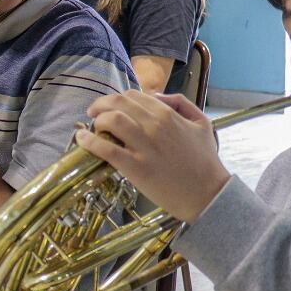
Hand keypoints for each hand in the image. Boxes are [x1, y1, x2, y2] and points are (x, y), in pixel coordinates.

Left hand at [74, 91, 229, 222]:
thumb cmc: (205, 161)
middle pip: (118, 104)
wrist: (208, 194)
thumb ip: (180, 103)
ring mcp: (144, 147)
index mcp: (168, 114)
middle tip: (94, 112)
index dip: (117, 99)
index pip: (134, 96)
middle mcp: (154, 126)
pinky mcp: (135, 168)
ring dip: (96, 121)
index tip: (111, 106)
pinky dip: (89, 141)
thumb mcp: (201, 123)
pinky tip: (82, 139)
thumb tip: (155, 95)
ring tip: (92, 127)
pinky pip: (106, 149)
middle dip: (101, 105)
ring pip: (110, 121)